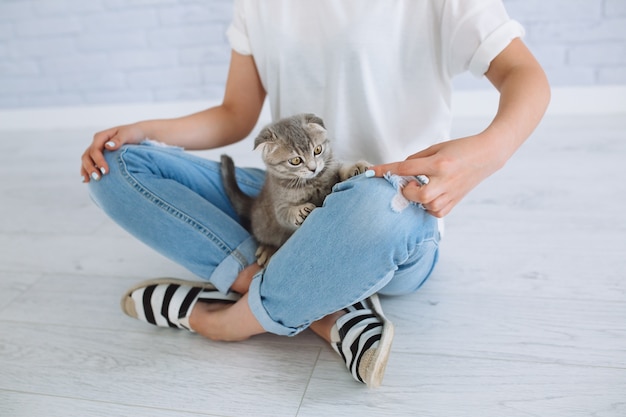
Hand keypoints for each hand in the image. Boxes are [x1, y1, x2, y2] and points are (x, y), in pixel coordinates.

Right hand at [80, 123, 145, 182]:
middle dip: (90, 167)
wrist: (138, 134)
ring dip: (86, 170)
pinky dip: (88, 171)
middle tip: (98, 178)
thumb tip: (107, 146)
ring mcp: (97, 150)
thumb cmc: (133, 133)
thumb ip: (118, 140)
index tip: (106, 171)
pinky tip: (88, 180)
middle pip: (87, 156)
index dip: (99, 161)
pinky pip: (91, 163)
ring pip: (86, 160)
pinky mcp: (100, 156)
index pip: (95, 150)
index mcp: (101, 137)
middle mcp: (97, 143)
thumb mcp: (127, 134)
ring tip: (89, 181)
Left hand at [367, 135, 501, 217]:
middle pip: (418, 195)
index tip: (372, 172)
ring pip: (426, 206)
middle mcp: (446, 180)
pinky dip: (428, 206)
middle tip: (409, 183)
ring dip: (417, 198)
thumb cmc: (461, 149)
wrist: (488, 154)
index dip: (386, 170)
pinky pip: (436, 212)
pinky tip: (430, 196)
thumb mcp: (437, 148)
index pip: (406, 168)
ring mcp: (452, 193)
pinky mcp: (455, 201)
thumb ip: (416, 160)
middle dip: (407, 190)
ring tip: (422, 187)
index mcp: (439, 163)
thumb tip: (400, 171)